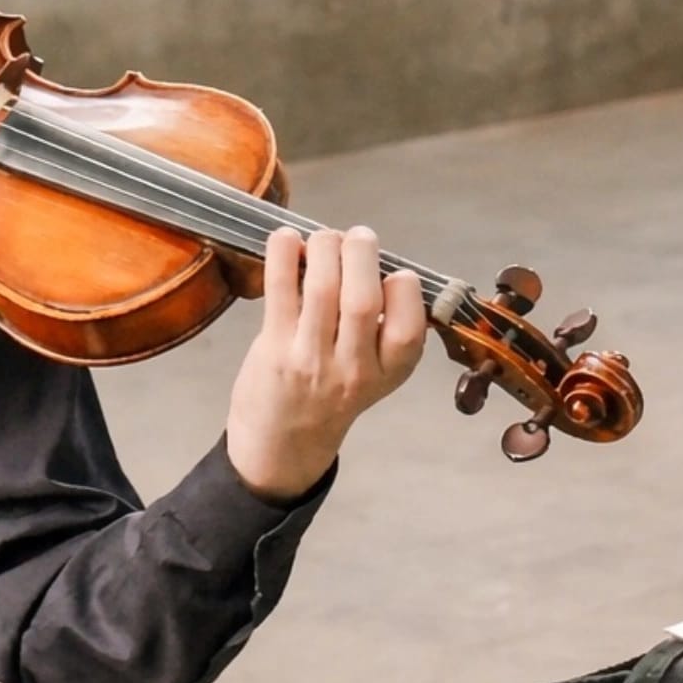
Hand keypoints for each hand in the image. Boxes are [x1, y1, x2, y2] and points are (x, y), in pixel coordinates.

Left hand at [224, 225, 425, 503]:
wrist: (281, 445)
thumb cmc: (331, 398)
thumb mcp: (375, 375)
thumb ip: (382, 330)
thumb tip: (373, 261)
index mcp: (388, 372)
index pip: (408, 329)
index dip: (405, 290)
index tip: (395, 271)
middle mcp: (353, 368)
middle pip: (362, 300)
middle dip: (361, 254)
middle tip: (359, 237)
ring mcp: (311, 359)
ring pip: (322, 290)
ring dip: (324, 248)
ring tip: (325, 237)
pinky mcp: (273, 348)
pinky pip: (280, 291)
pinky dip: (282, 255)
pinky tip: (286, 238)